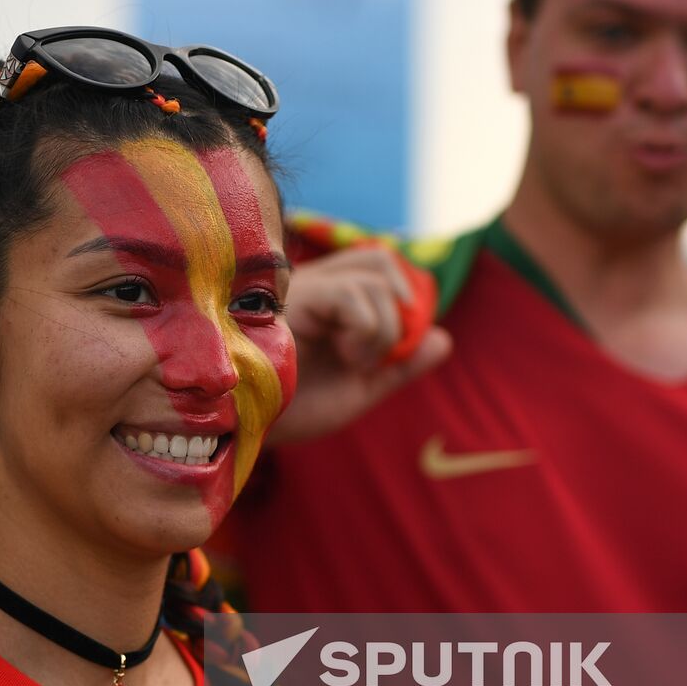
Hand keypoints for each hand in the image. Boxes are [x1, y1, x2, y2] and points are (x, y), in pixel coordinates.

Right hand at [270, 246, 451, 443]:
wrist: (243, 426)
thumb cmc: (291, 410)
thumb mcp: (358, 389)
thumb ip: (399, 366)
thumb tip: (443, 337)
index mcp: (324, 298)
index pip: (378, 263)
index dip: (404, 297)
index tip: (399, 346)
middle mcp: (311, 282)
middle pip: (382, 259)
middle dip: (401, 312)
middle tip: (381, 356)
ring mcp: (300, 286)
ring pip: (376, 280)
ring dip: (384, 331)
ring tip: (354, 363)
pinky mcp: (291, 297)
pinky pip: (352, 294)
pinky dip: (367, 332)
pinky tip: (344, 358)